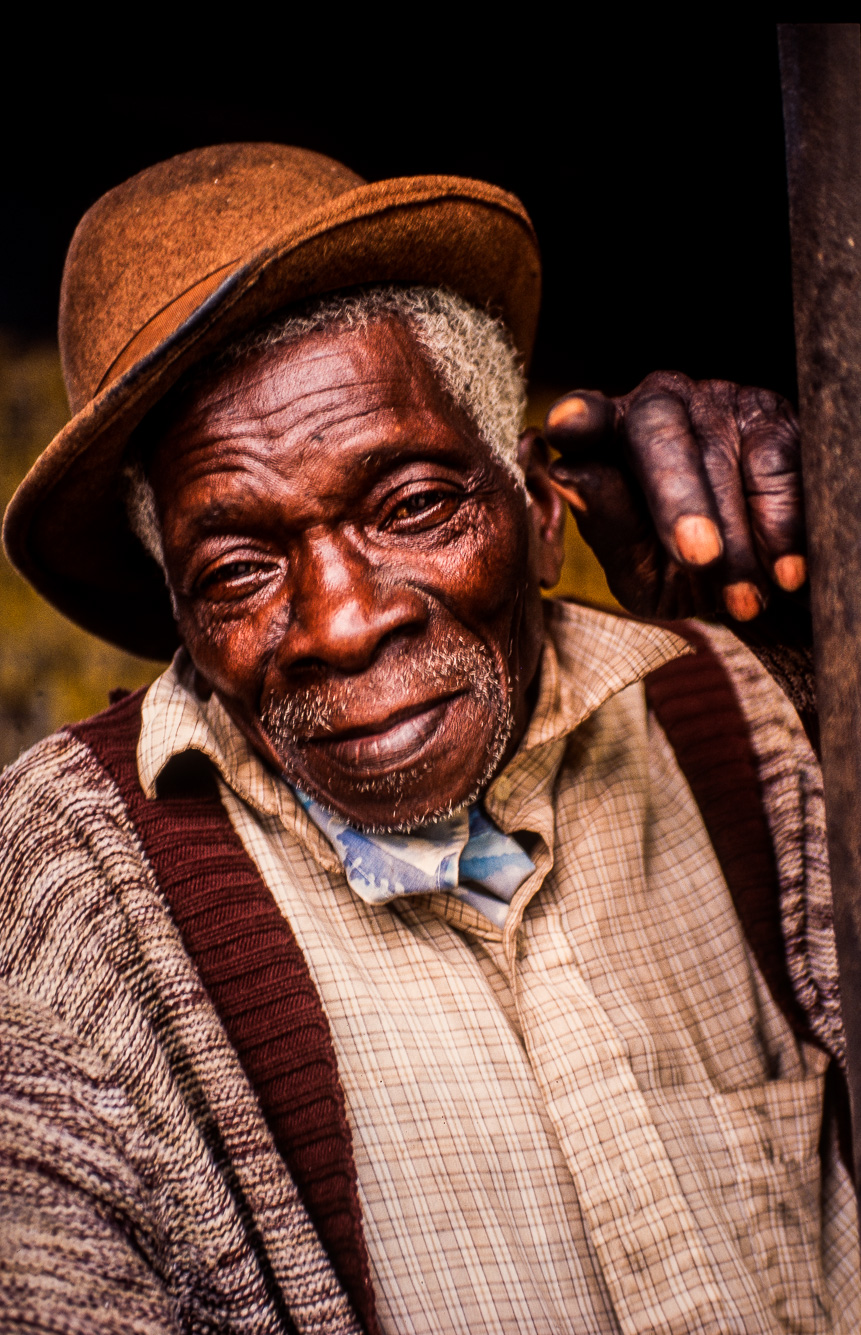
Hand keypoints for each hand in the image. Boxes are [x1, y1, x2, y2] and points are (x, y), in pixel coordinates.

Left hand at [544, 371, 806, 626]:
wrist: (760, 580)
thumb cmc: (680, 570)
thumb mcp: (638, 569)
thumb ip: (606, 524)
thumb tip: (570, 474)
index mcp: (608, 437)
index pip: (586, 418)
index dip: (580, 419)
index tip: (567, 425)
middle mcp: (659, 404)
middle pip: (657, 434)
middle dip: (679, 499)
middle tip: (699, 556)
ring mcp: (718, 401)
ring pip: (723, 457)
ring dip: (738, 538)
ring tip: (745, 598)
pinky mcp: (775, 415)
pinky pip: (777, 465)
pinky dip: (783, 526)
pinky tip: (786, 572)